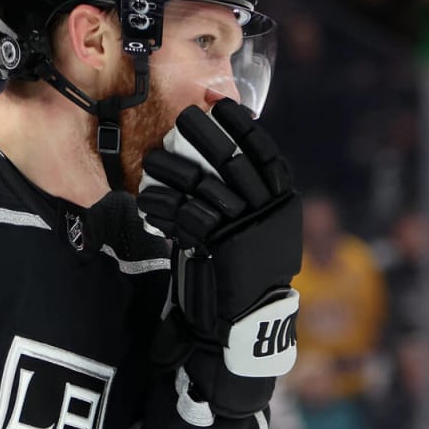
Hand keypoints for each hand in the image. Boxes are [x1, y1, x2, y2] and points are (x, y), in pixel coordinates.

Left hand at [136, 98, 301, 416]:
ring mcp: (247, 229)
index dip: (244, 127)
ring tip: (152, 162)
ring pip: (205, 186)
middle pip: (235, 161)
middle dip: (207, 136)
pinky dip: (164, 205)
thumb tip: (211, 160)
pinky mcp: (222, 248)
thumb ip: (237, 200)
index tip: (221, 103)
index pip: (266, 154)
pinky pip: (187, 216)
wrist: (243, 325)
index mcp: (282, 204)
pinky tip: (146, 200)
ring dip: (174, 171)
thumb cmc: (239, 274)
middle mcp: (269, 213)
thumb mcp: (247, 232)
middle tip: (183, 118)